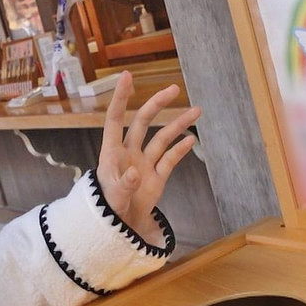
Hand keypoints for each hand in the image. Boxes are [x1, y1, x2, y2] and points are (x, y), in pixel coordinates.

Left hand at [96, 71, 201, 242]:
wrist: (118, 228)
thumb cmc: (108, 210)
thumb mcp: (113, 199)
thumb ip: (123, 186)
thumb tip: (134, 173)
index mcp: (112, 152)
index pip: (116, 119)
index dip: (121, 98)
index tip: (127, 76)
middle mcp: (128, 153)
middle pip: (143, 122)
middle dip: (157, 104)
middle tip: (174, 89)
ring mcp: (144, 163)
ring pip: (162, 139)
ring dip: (178, 124)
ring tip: (197, 110)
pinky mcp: (156, 177)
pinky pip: (170, 160)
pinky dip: (181, 149)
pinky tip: (192, 139)